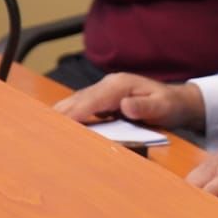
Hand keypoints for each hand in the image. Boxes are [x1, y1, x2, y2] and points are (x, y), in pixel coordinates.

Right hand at [53, 72, 203, 129]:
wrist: (177, 101)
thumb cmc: (170, 105)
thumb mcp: (163, 107)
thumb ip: (145, 107)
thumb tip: (126, 106)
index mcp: (119, 85)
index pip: (91, 100)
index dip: (74, 113)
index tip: (57, 125)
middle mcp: (107, 85)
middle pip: (77, 100)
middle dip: (59, 115)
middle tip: (40, 132)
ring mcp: (103, 92)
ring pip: (75, 103)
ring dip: (60, 116)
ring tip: (40, 133)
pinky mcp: (101, 101)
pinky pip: (81, 109)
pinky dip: (69, 118)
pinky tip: (57, 130)